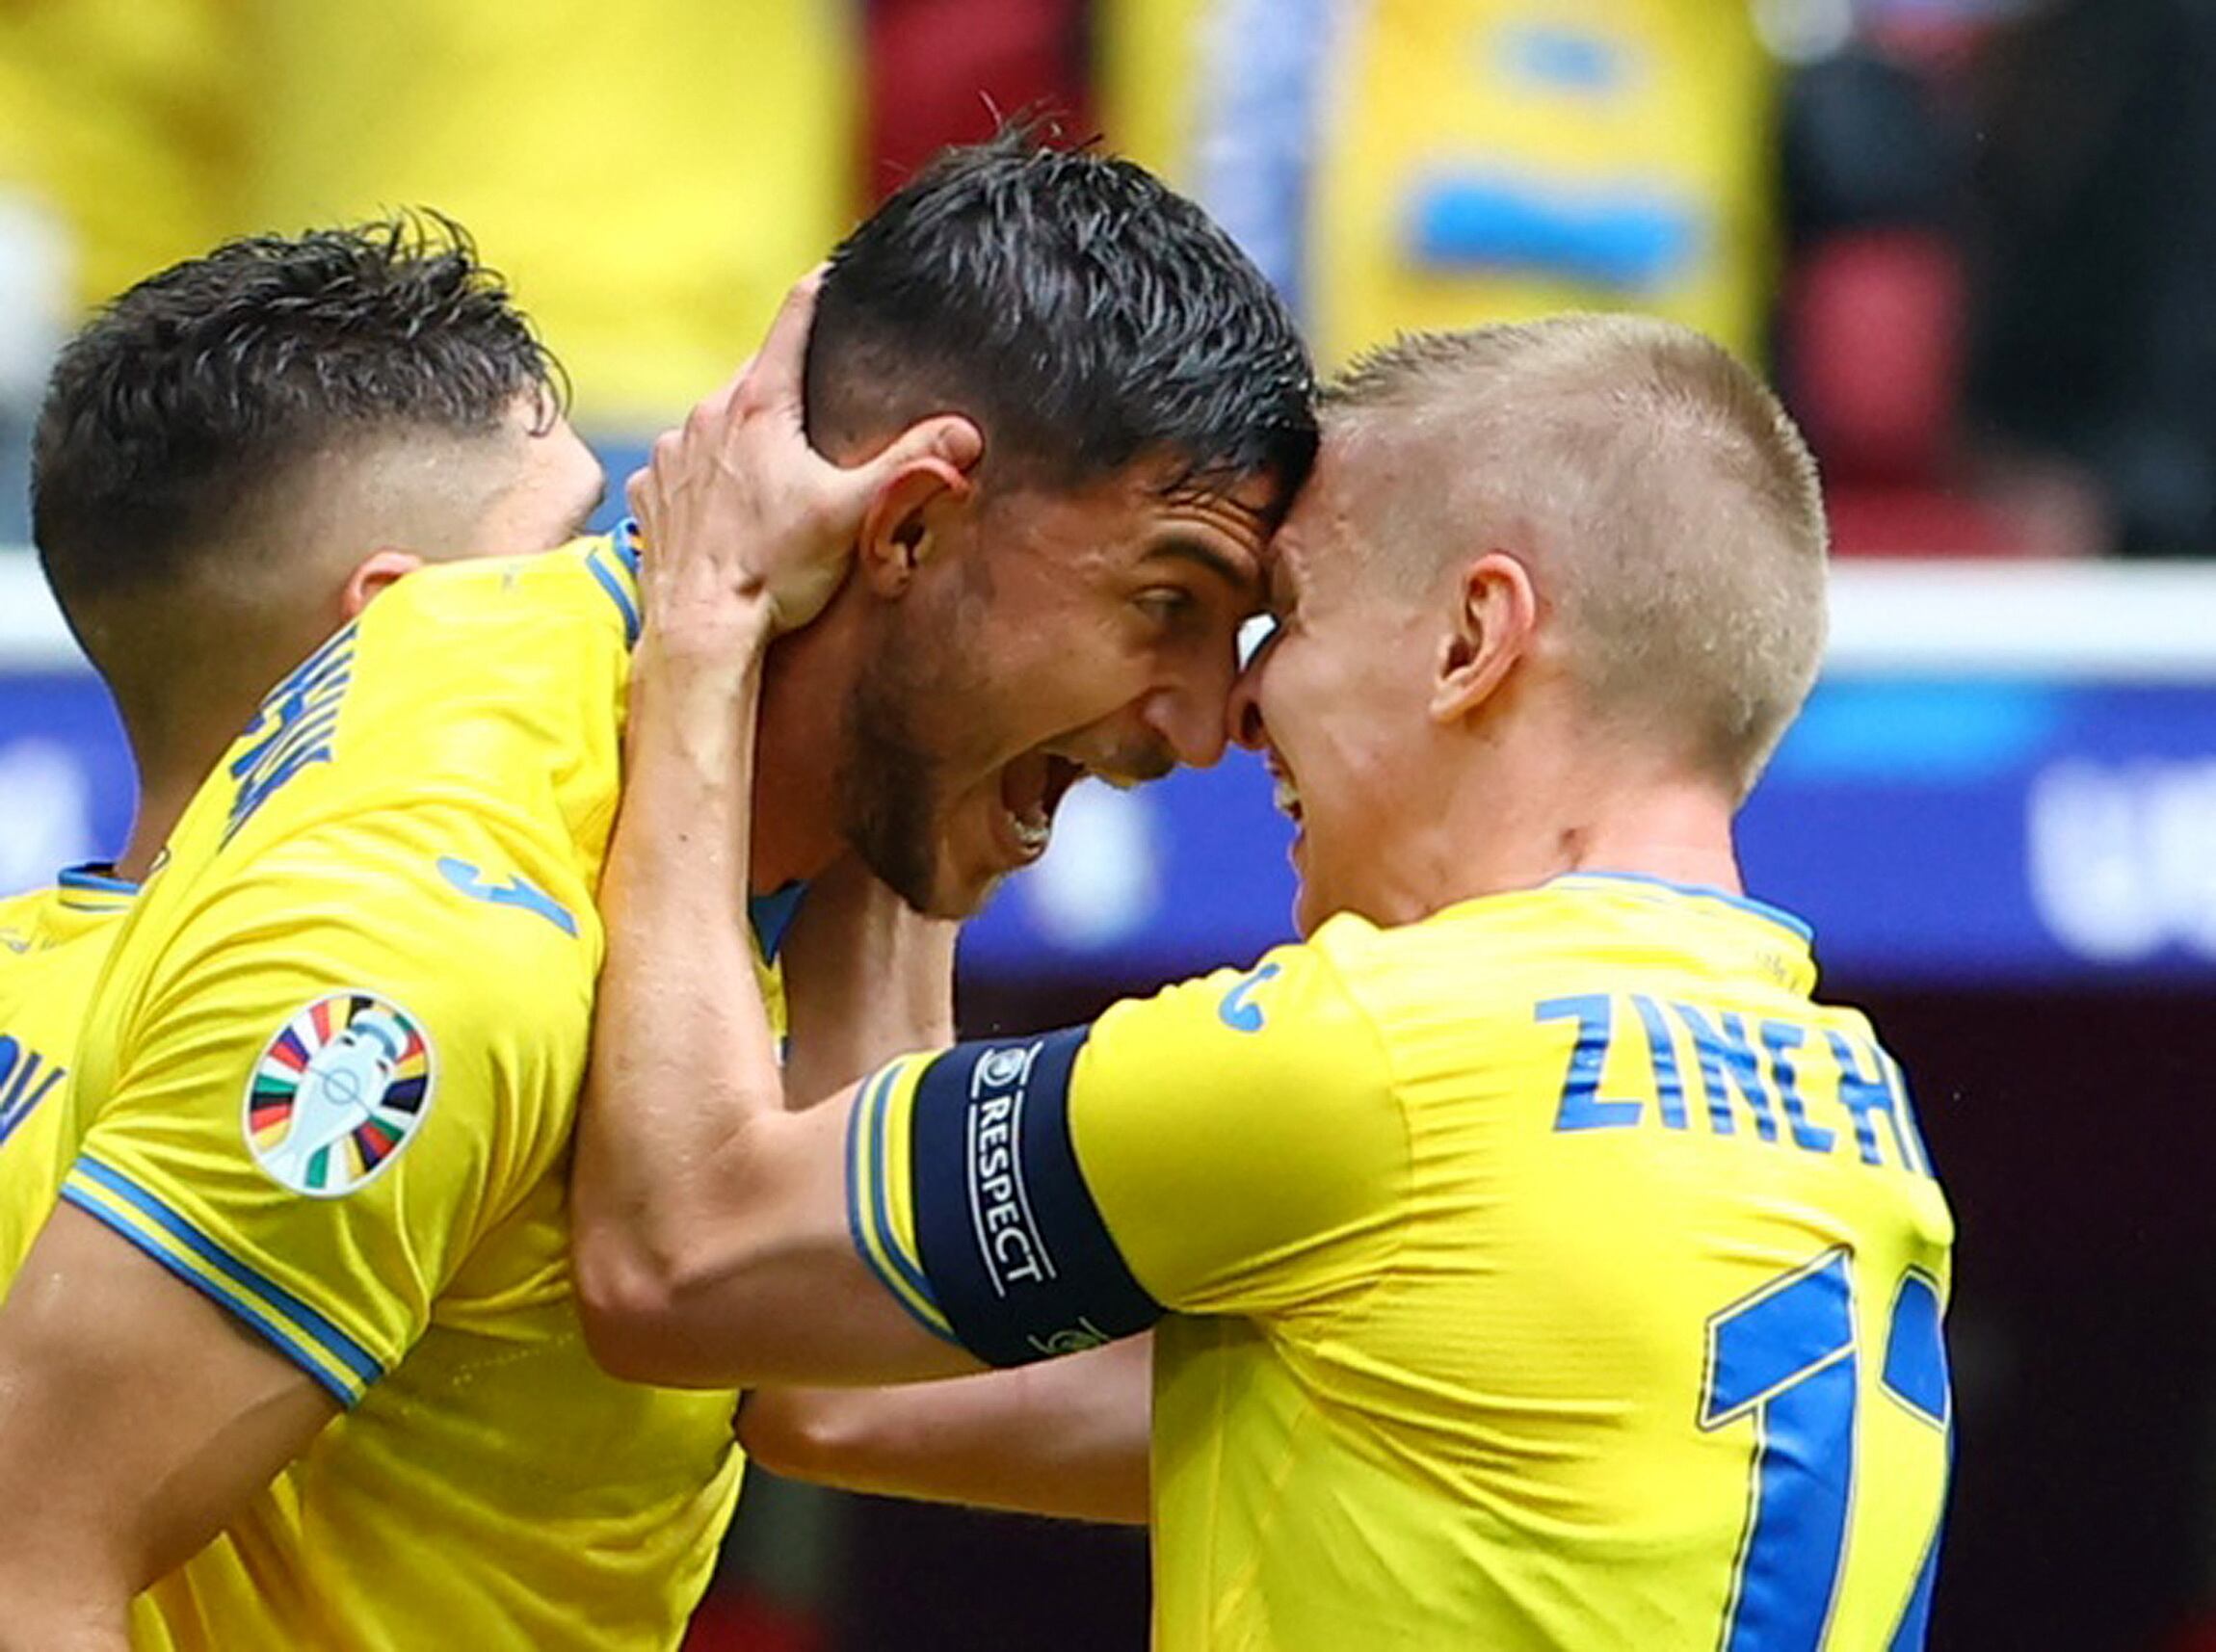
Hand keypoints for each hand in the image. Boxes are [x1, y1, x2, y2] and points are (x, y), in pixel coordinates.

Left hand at [627, 270, 982, 651]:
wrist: (700, 629)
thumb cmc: (775, 572)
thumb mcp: (855, 514)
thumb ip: (911, 465)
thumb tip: (966, 433)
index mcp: (760, 406)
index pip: (793, 320)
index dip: (819, 290)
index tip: (833, 270)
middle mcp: (708, 416)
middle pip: (756, 377)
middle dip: (787, 387)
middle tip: (820, 412)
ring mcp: (674, 454)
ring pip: (717, 424)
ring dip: (744, 438)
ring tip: (776, 479)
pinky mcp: (650, 493)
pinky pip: (683, 467)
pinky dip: (706, 477)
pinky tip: (729, 510)